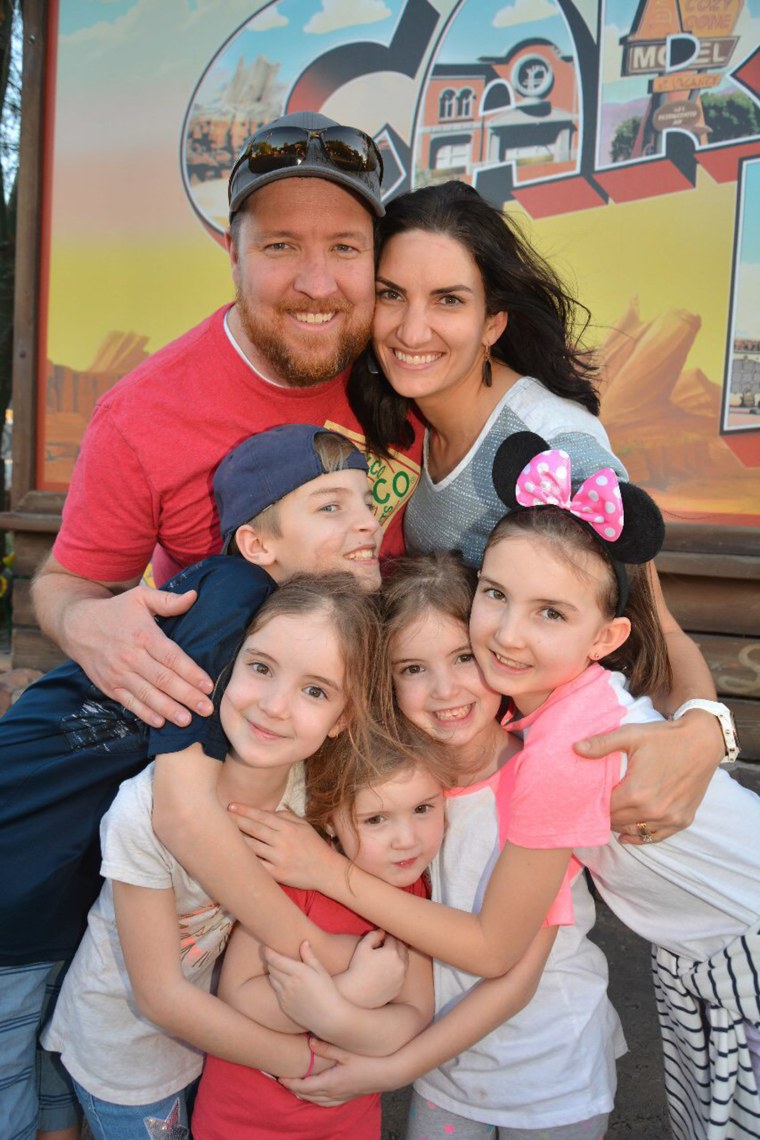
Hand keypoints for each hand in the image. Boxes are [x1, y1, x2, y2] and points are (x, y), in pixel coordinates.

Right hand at [63, 585, 214, 728]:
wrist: (76, 625)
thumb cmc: (115, 611)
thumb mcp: (140, 597)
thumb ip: (167, 600)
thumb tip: (194, 596)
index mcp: (143, 635)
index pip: (172, 657)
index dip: (191, 673)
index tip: (208, 686)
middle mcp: (131, 656)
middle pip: (163, 679)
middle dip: (187, 696)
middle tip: (207, 708)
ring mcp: (118, 673)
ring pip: (147, 694)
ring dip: (168, 709)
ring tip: (187, 720)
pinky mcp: (109, 685)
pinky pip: (129, 702)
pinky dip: (145, 713)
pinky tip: (160, 722)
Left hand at [226, 806, 343, 888]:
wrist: (327, 870)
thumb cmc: (314, 846)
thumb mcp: (303, 825)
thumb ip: (285, 816)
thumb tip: (265, 813)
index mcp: (288, 827)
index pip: (262, 816)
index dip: (245, 810)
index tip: (231, 805)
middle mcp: (282, 841)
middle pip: (253, 829)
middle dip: (235, 821)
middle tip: (220, 816)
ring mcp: (279, 858)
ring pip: (251, 847)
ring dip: (236, 840)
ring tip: (222, 835)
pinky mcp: (277, 874)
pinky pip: (257, 866)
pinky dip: (245, 861)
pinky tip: (234, 856)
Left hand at [265, 941, 338, 1034]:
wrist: (329, 1017)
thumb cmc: (328, 991)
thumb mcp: (321, 971)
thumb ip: (310, 956)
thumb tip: (304, 942)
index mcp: (298, 972)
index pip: (276, 960)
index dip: (268, 953)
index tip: (265, 947)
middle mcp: (288, 984)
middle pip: (272, 968)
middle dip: (271, 961)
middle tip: (274, 956)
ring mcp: (285, 996)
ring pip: (272, 979)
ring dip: (273, 972)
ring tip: (280, 969)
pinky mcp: (284, 1006)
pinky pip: (276, 991)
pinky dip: (277, 984)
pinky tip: (286, 984)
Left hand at [280, 1039, 395, 1104]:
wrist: (391, 1073)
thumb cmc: (371, 1060)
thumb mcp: (347, 1050)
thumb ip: (327, 1047)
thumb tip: (309, 1042)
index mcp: (331, 1083)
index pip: (303, 1086)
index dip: (289, 1083)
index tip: (278, 1076)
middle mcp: (334, 1093)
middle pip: (308, 1095)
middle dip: (294, 1089)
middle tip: (282, 1080)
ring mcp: (343, 1096)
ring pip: (317, 1101)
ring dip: (305, 1095)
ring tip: (295, 1087)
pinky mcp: (350, 1096)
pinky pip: (327, 1102)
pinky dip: (317, 1099)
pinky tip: (317, 1093)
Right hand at [341, 930, 407, 1007]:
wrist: (356, 993)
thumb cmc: (357, 968)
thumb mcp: (362, 947)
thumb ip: (373, 935)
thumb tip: (382, 932)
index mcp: (392, 952)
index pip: (393, 939)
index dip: (386, 937)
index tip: (381, 939)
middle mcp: (400, 964)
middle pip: (402, 948)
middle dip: (395, 944)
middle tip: (386, 945)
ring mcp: (401, 977)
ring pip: (405, 961)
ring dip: (399, 956)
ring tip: (389, 956)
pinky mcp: (400, 987)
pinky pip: (402, 974)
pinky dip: (399, 969)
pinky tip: (389, 969)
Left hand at [575, 713, 722, 842]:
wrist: (703, 741)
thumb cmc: (665, 737)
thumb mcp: (630, 735)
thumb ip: (601, 744)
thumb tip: (575, 748)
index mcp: (636, 792)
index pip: (605, 808)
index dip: (593, 804)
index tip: (585, 798)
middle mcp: (653, 810)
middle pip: (618, 822)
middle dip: (605, 815)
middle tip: (595, 807)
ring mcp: (669, 818)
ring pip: (635, 831)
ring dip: (621, 825)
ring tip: (610, 817)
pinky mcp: (682, 820)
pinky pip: (656, 836)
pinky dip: (641, 836)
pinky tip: (628, 835)